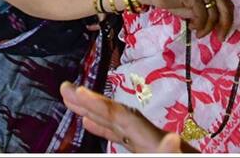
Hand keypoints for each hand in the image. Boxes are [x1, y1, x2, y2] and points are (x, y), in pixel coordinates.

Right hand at [60, 84, 189, 152]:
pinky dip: (108, 133)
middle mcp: (156, 141)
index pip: (124, 120)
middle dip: (91, 104)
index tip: (75, 92)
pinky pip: (126, 141)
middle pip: (119, 118)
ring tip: (75, 105)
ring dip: (96, 116)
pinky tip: (97, 130)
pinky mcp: (152, 154)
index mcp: (159, 144)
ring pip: (120, 129)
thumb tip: (170, 139)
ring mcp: (154, 147)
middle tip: (65, 89)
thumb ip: (173, 155)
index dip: (98, 105)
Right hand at [136, 0, 239, 38]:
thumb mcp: (190, 5)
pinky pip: (202, 15)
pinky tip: (191, 27)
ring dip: (207, 28)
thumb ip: (203, 10)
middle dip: (226, 25)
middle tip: (222, 38)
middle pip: (226, 7)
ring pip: (213, 14)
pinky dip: (198, 25)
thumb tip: (212, 25)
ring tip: (198, 32)